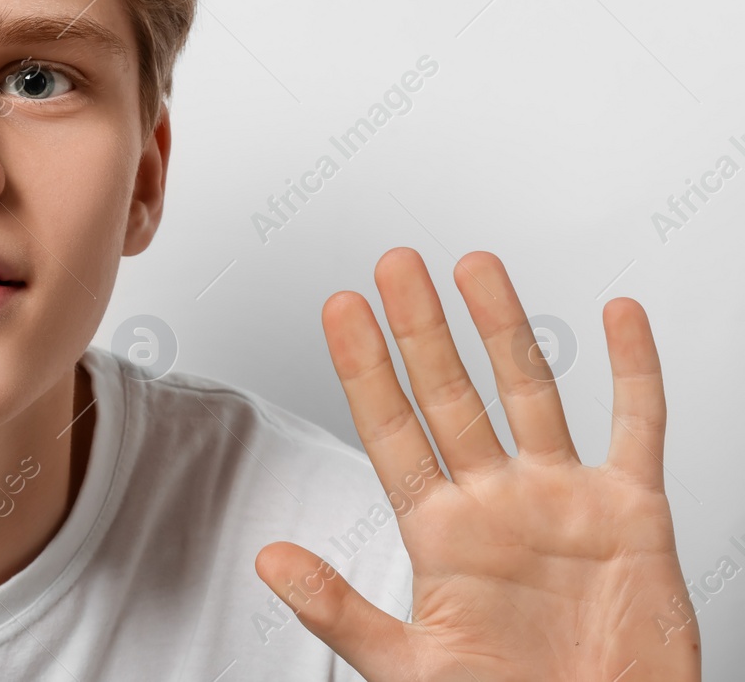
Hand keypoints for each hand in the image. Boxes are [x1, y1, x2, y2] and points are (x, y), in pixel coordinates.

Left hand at [254, 247, 699, 680]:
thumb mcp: (409, 668)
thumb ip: (338, 609)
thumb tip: (267, 561)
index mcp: (440, 534)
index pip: (393, 429)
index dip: (365, 367)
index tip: (341, 309)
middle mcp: (497, 503)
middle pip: (451, 394)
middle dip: (422, 327)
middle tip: (396, 263)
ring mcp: (563, 501)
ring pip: (530, 391)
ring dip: (504, 326)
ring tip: (475, 266)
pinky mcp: (632, 514)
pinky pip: (636, 427)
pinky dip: (634, 371)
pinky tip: (617, 317)